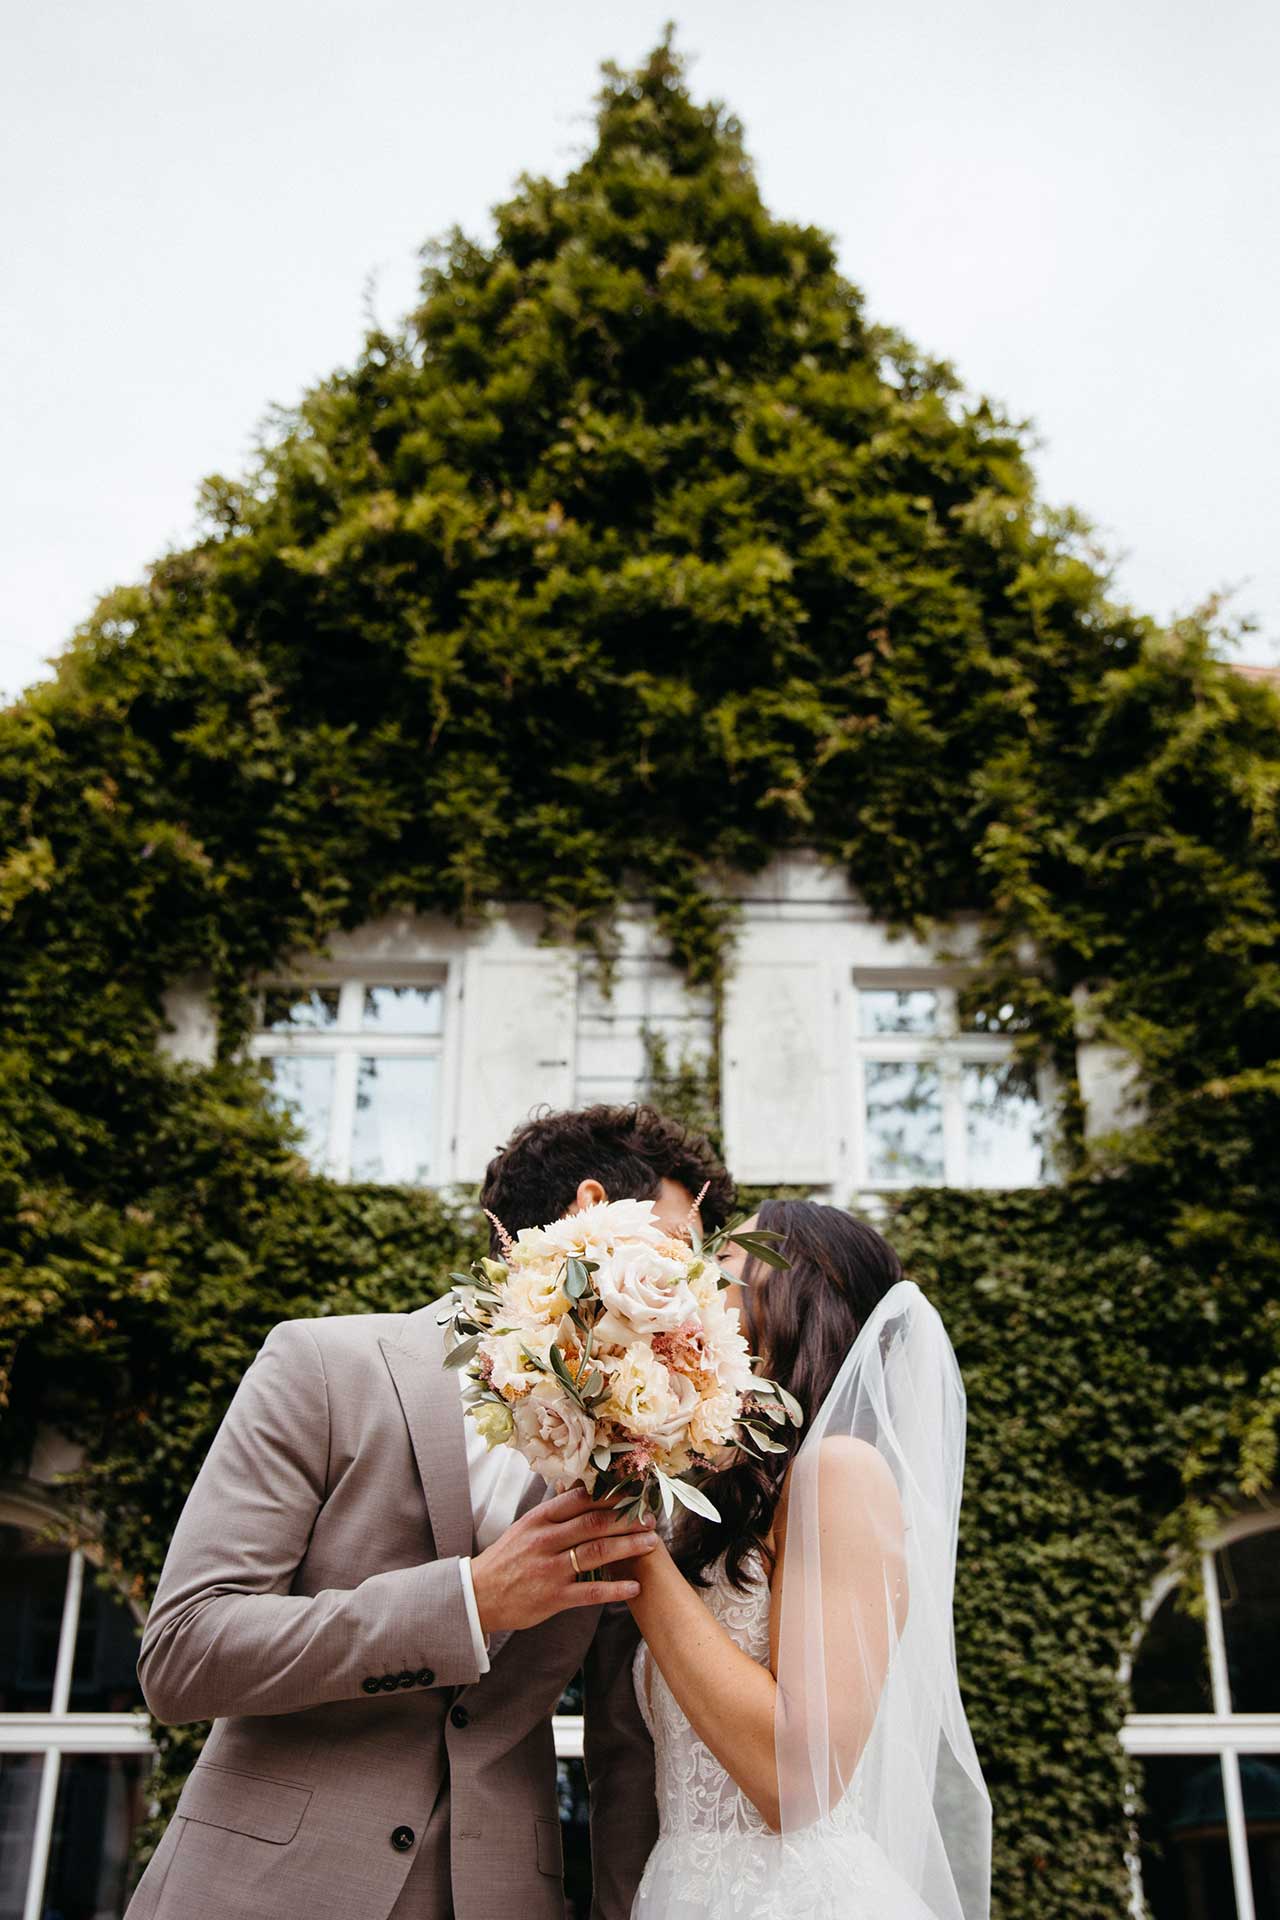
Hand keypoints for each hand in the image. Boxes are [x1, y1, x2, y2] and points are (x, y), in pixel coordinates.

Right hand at [469, 1489, 657, 1634]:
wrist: (478, 1595)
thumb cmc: (506, 1559)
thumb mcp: (524, 1528)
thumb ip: (554, 1515)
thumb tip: (584, 1495)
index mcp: (539, 1519)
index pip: (580, 1500)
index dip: (609, 1496)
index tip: (631, 1493)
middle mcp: (546, 1540)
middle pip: (594, 1524)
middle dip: (626, 1520)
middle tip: (649, 1518)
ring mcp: (550, 1569)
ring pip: (597, 1553)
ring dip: (628, 1547)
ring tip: (651, 1543)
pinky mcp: (554, 1597)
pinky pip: (591, 1591)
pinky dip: (615, 1589)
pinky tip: (634, 1586)